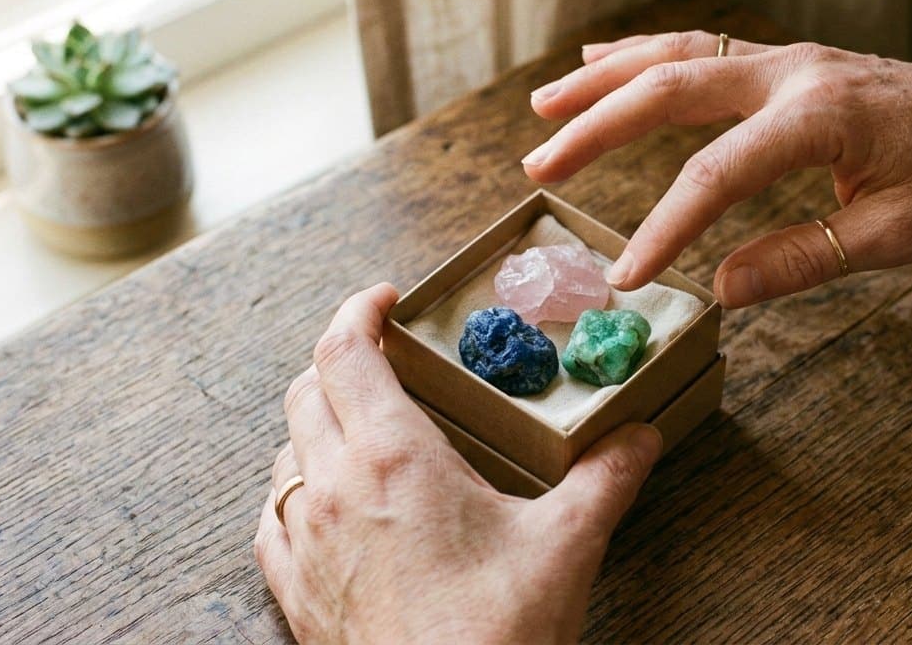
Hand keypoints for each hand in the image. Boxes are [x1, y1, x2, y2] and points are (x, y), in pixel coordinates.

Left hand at [255, 284, 662, 643]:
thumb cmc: (497, 634)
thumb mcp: (566, 544)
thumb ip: (606, 478)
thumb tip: (640, 436)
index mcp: (392, 455)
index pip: (344, 350)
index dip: (358, 310)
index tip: (385, 300)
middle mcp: (333, 486)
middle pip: (307, 390)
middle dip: (342, 360)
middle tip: (386, 359)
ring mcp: (303, 541)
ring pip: (285, 450)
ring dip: (317, 422)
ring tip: (363, 427)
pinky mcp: (294, 591)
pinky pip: (272, 516)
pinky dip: (293, 488)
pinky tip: (325, 502)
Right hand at [524, 31, 911, 306]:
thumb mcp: (895, 236)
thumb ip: (801, 260)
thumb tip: (722, 291)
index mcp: (821, 118)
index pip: (717, 174)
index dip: (665, 228)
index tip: (627, 277)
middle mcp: (793, 73)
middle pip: (671, 90)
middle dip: (597, 128)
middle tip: (539, 165)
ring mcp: (788, 59)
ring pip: (676, 56)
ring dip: (606, 80)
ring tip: (546, 106)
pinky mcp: (788, 63)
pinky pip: (701, 49)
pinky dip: (646, 55)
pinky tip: (603, 63)